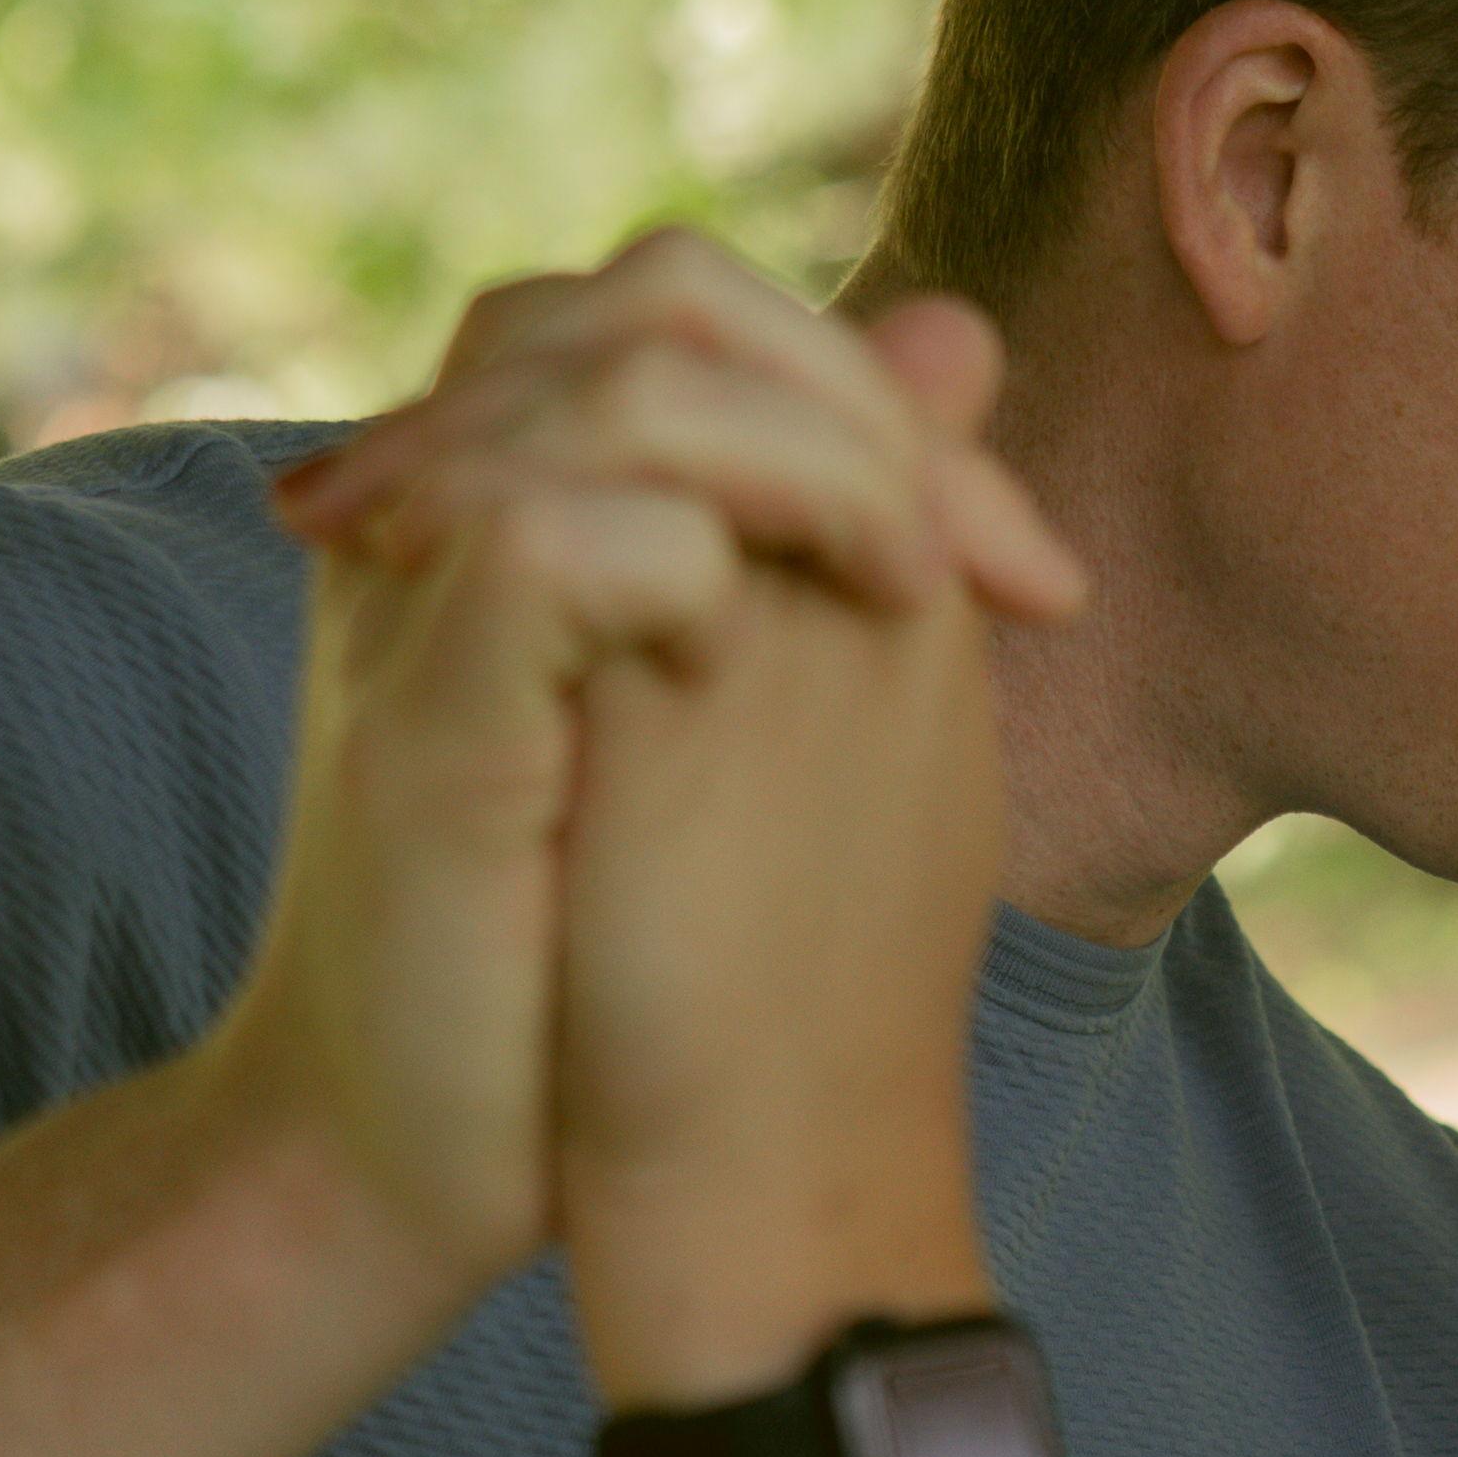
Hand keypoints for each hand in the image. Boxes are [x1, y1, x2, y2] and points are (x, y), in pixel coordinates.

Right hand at [203, 239, 1080, 1311]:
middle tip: (989, 576)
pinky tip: (781, 660)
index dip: (894, 407)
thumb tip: (960, 343)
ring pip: (620, 380)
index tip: (1037, 583)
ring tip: (911, 606)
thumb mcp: (741, 718)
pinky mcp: (420, 701)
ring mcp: (421, 586)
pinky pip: (551, 533)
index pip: (718, 324)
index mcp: (533, 499)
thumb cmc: (584, 969)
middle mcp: (457, 506)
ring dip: (815, 472)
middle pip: (664, 297)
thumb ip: (824, 533)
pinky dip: (695, 565)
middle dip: (866, 410)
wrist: (423, 1159)